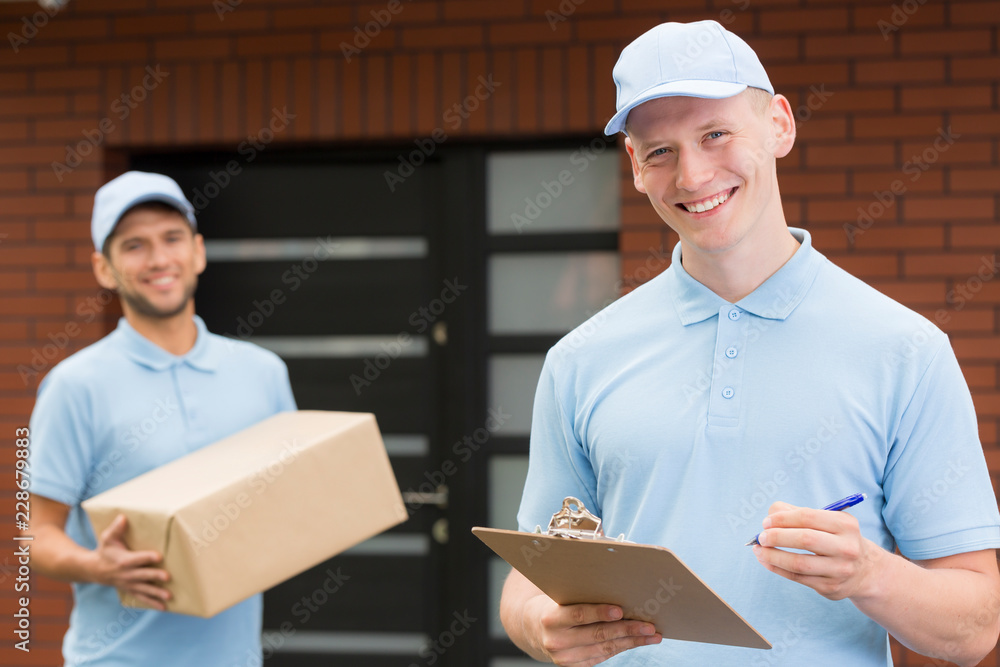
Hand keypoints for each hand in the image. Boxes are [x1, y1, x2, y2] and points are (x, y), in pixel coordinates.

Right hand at [92, 514, 171, 610]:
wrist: (94, 570)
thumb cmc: (105, 550)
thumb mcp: (107, 538)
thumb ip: (116, 528)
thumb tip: (123, 517)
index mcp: (123, 560)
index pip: (137, 558)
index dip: (147, 557)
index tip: (158, 556)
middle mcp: (127, 574)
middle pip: (143, 575)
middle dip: (154, 576)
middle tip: (167, 577)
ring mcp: (129, 584)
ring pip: (144, 590)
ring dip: (156, 594)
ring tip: (169, 596)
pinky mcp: (131, 590)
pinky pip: (142, 598)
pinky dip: (152, 603)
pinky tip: (164, 607)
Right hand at [523, 595, 660, 665]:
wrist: (533, 628)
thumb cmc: (553, 603)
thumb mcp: (559, 593)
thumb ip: (580, 586)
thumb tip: (609, 564)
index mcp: (549, 618)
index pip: (579, 615)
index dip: (600, 613)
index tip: (621, 610)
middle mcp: (556, 641)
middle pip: (597, 634)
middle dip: (627, 630)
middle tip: (649, 625)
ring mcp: (565, 657)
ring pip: (605, 648)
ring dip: (632, 642)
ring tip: (652, 635)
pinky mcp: (574, 666)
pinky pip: (603, 656)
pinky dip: (622, 648)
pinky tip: (637, 641)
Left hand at [752, 501, 882, 600]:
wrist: (865, 570)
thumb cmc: (835, 538)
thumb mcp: (827, 520)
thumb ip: (797, 513)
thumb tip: (769, 518)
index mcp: (845, 525)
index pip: (808, 517)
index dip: (783, 518)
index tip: (766, 522)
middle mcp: (847, 548)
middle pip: (805, 539)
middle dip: (777, 537)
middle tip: (761, 537)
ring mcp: (840, 570)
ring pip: (799, 563)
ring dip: (773, 556)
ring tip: (758, 550)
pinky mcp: (831, 587)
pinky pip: (797, 578)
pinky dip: (777, 568)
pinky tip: (766, 562)